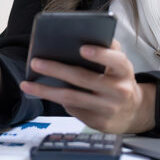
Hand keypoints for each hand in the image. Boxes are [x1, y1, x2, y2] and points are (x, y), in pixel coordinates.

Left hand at [19, 39, 155, 133]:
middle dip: (56, 69)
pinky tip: (42, 92)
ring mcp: (108, 109)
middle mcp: (119, 90)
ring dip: (46, 90)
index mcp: (124, 71)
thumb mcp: (118, 63)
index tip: (82, 48)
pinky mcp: (98, 122)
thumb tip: (77, 36)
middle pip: (83, 79)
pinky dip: (57, 99)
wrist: (132, 111)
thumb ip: (105, 49)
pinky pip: (74, 109)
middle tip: (35, 61)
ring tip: (27, 84)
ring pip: (72, 98)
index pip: (116, 61)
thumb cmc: (118, 78)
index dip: (100, 55)